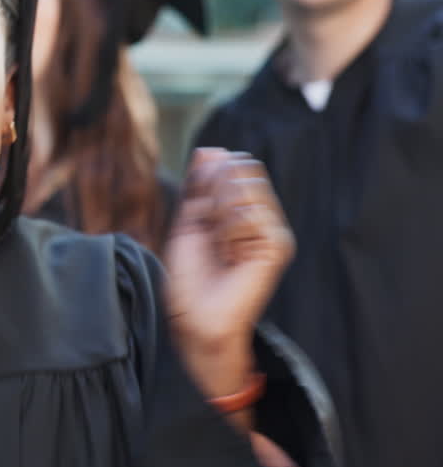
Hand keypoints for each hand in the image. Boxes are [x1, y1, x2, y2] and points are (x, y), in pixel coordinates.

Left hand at [164, 149, 294, 397]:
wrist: (195, 317)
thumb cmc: (190, 277)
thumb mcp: (189, 220)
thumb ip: (200, 184)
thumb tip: (210, 149)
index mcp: (241, 209)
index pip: (232, 164)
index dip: (209, 174)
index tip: (198, 207)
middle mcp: (261, 216)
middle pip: (241, 168)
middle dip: (213, 192)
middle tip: (209, 230)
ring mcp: (272, 229)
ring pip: (244, 186)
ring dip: (219, 212)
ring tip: (219, 245)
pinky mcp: (277, 245)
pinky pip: (249, 212)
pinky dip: (228, 229)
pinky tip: (229, 254)